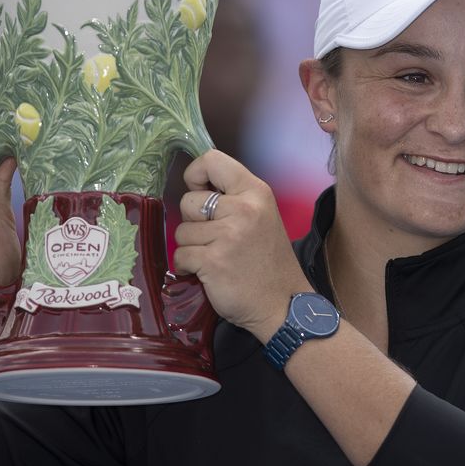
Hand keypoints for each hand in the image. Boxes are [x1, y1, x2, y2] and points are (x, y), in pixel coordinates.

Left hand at [173, 150, 310, 341]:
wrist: (284, 304)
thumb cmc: (269, 261)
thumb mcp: (262, 216)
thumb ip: (234, 198)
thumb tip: (195, 186)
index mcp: (256, 192)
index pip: (212, 160)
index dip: (196, 175)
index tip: (200, 193)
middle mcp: (243, 209)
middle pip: (188, 201)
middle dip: (193, 222)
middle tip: (215, 238)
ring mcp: (228, 235)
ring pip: (181, 231)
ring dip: (191, 247)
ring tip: (215, 258)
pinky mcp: (213, 261)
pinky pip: (180, 256)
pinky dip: (188, 267)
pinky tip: (208, 273)